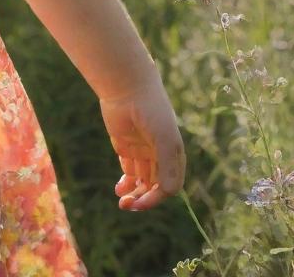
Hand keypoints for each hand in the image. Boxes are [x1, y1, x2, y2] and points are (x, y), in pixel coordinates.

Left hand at [99, 71, 186, 210]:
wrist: (127, 88)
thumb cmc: (151, 110)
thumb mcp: (164, 138)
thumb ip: (167, 165)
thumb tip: (168, 193)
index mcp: (174, 155)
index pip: (170, 186)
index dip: (157, 197)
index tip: (143, 202)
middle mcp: (159, 156)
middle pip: (155, 187)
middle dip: (144, 199)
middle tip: (129, 206)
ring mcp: (142, 152)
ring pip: (141, 181)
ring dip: (134, 194)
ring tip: (123, 203)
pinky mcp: (125, 146)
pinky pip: (128, 171)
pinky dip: (125, 183)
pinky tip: (119, 190)